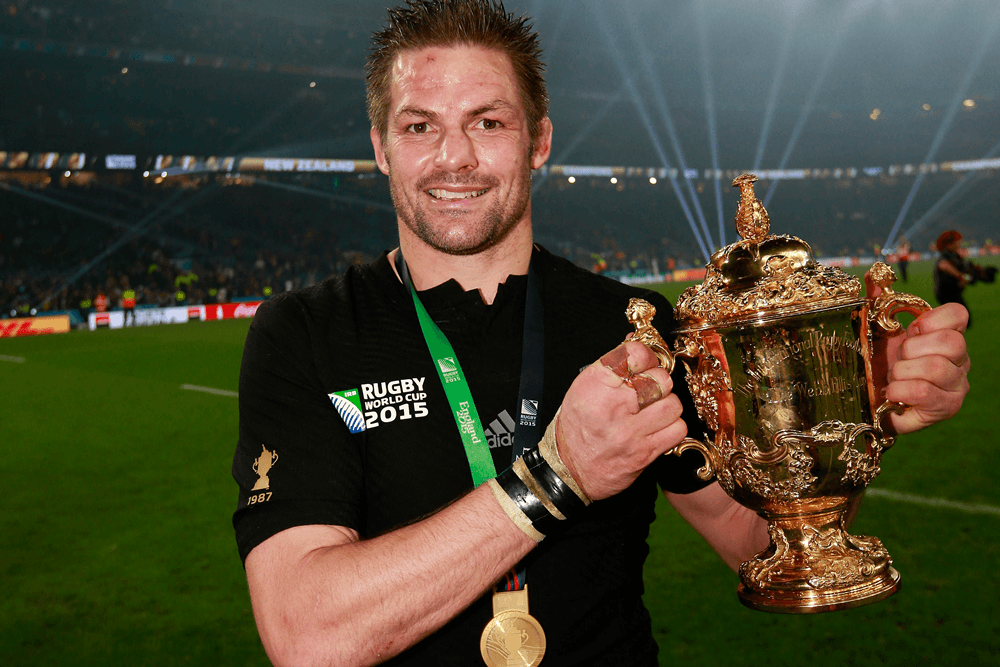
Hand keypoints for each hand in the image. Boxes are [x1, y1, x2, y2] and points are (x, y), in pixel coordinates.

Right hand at [554, 341, 686, 500]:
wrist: (570, 467)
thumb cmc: (578, 426)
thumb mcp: (585, 386)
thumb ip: (613, 364)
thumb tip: (637, 343)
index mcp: (596, 384)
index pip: (637, 353)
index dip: (645, 356)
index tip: (643, 364)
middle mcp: (614, 405)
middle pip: (660, 379)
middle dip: (657, 383)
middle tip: (648, 390)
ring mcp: (631, 431)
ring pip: (673, 404)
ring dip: (666, 406)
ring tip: (652, 410)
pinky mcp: (645, 452)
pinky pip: (677, 429)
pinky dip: (671, 427)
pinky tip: (657, 427)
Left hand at [882, 302, 969, 433]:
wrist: (875, 402)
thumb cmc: (883, 366)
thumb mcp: (880, 331)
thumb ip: (879, 301)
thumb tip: (874, 273)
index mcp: (947, 335)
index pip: (959, 314)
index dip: (931, 320)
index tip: (910, 332)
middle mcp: (960, 359)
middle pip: (952, 341)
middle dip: (912, 349)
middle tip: (898, 360)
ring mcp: (957, 384)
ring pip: (936, 367)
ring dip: (902, 372)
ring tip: (894, 379)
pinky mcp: (947, 406)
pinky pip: (924, 391)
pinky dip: (900, 390)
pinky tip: (893, 394)